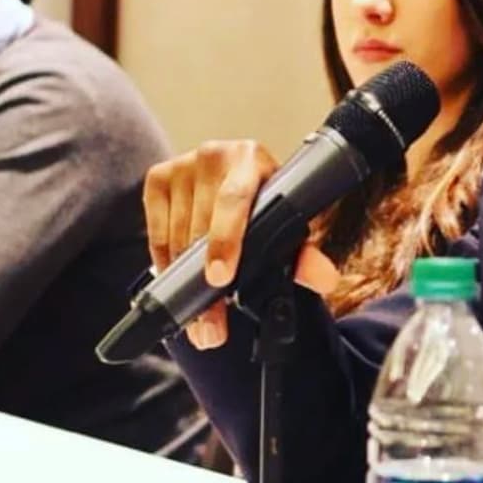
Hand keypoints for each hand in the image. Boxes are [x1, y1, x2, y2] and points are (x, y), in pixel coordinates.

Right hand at [142, 140, 337, 349]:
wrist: (239, 176)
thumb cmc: (263, 204)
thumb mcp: (287, 226)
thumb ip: (305, 256)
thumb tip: (325, 278)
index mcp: (252, 161)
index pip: (234, 200)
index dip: (226, 240)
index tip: (220, 276)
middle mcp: (214, 156)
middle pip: (202, 229)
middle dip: (205, 284)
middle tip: (211, 326)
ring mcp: (183, 165)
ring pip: (177, 237)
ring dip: (184, 281)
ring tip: (198, 316)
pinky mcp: (158, 178)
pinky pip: (157, 234)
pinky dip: (166, 262)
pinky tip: (180, 276)